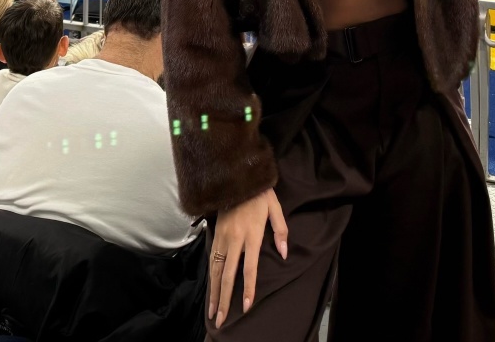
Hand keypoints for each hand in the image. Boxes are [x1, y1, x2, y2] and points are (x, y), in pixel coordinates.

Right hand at [209, 188, 287, 328]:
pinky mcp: (216, 234)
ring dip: (214, 291)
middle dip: (224, 298)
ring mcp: (222, 237)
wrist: (237, 176)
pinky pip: (212, 260)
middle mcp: (234, 238)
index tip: (246, 306)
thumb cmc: (259, 193)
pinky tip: (210, 288)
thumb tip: (284, 253)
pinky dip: (210, 277)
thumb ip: (281, 230)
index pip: (249, 267)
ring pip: (216, 270)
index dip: (248, 287)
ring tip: (213, 310)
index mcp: (251, 233)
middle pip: (228, 274)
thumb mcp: (275, 207)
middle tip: (221, 319)